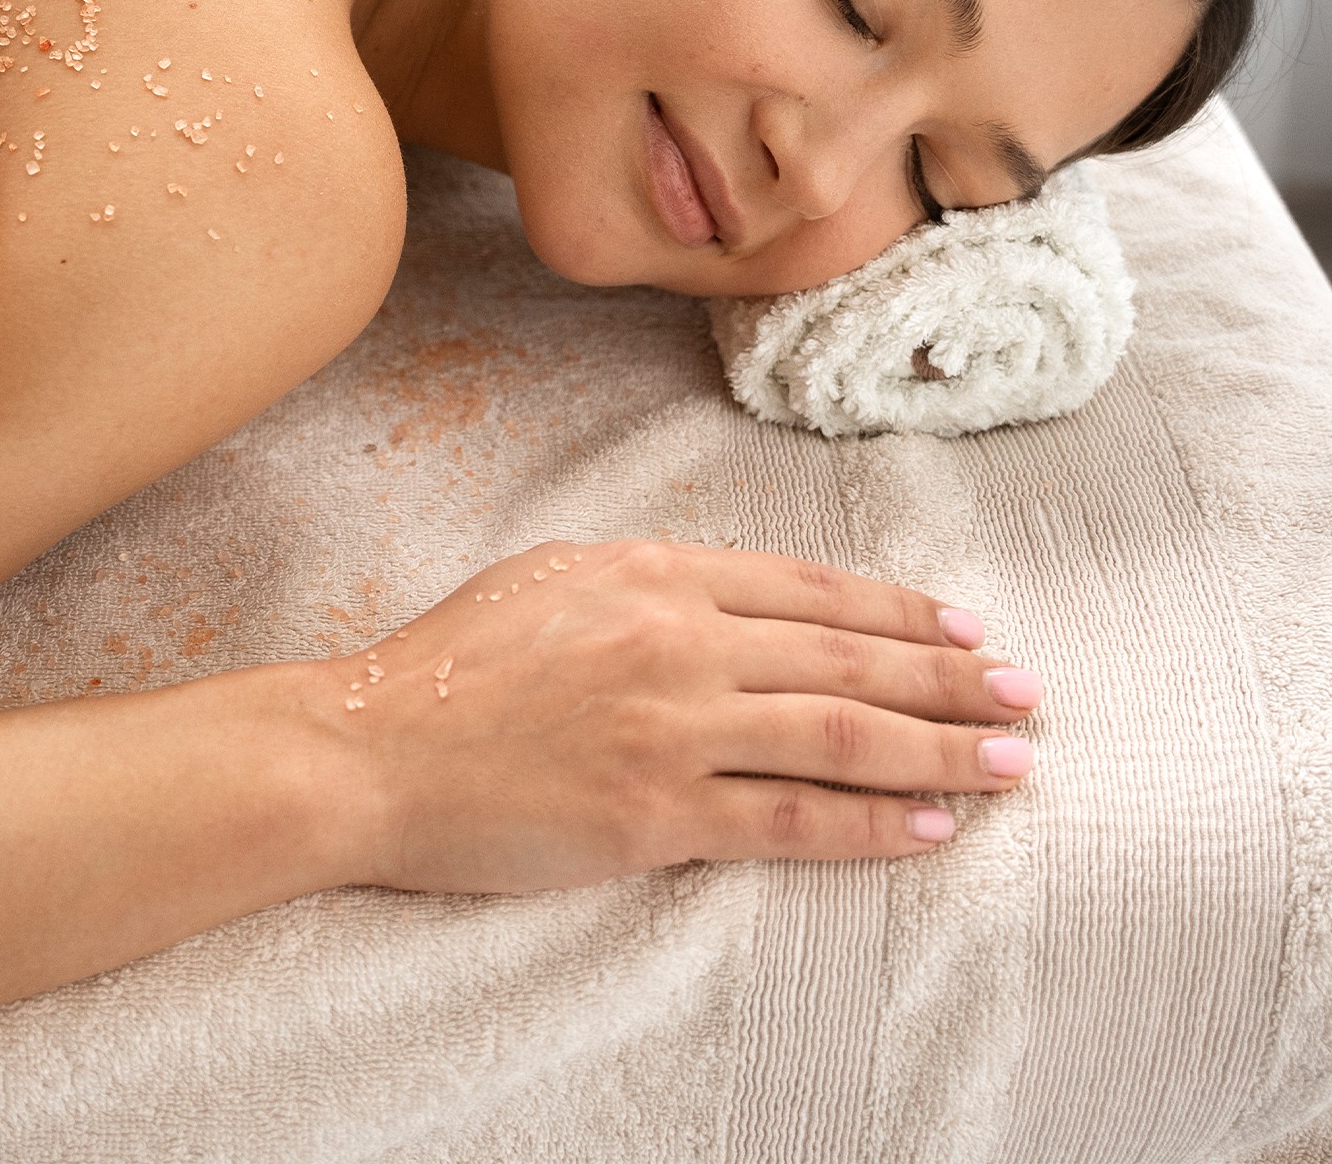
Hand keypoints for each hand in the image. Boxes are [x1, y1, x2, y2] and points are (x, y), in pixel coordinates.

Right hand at [326, 539, 1040, 888]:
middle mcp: (676, 639)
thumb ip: (651, 582)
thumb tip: (736, 604)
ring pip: (839, 735)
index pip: (809, 591)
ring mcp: (671, 727)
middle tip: (1026, 695)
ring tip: (1009, 763)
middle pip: (846, 659)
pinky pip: (787, 819)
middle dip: (949, 676)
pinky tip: (927, 828)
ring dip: (937, 749)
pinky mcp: (654, 814)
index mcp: (653, 571)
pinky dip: (867, 823)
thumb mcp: (553, 577)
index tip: (964, 628)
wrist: (372, 746)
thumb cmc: (452, 661)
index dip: (899, 612)